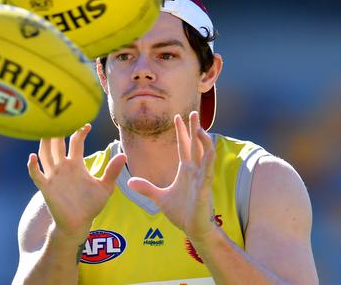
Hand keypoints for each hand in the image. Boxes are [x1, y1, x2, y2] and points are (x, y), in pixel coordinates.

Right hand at [27, 124, 125, 242]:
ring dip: (44, 143)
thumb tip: (124, 155)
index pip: (76, 142)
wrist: (79, 223)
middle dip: (58, 131)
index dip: (80, 132)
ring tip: (44, 130)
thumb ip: (112, 172)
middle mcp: (63, 167)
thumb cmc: (91, 205)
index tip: (86, 124)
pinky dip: (33, 166)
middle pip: (57, 144)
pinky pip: (37, 175)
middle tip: (59, 117)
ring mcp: (53, 176)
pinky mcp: (46, 188)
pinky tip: (32, 157)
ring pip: (45, 155)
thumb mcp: (105, 187)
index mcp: (76, 164)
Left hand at [127, 111, 216, 242]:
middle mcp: (195, 170)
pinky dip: (209, 159)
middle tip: (194, 112)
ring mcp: (201, 178)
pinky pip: (208, 170)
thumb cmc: (181, 212)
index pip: (184, 146)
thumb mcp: (159, 197)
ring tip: (199, 127)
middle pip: (195, 145)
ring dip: (203, 140)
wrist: (193, 228)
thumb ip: (146, 188)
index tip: (178, 116)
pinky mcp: (205, 188)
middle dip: (194, 128)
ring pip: (205, 154)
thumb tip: (130, 182)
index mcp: (186, 170)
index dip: (182, 132)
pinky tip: (209, 148)